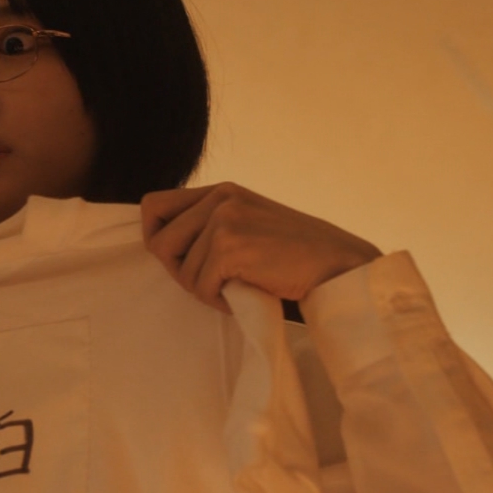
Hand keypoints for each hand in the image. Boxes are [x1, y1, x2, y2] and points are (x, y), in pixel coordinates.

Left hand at [141, 182, 381, 313]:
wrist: (339, 268)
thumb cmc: (294, 257)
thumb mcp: (250, 226)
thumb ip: (212, 226)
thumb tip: (160, 246)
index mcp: (222, 191)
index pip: (153, 205)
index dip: (156, 237)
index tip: (179, 259)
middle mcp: (220, 199)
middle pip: (158, 242)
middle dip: (179, 271)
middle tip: (211, 283)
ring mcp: (225, 220)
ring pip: (181, 271)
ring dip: (205, 290)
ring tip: (237, 288)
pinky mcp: (231, 247)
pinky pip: (200, 287)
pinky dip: (219, 301)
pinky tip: (245, 295)